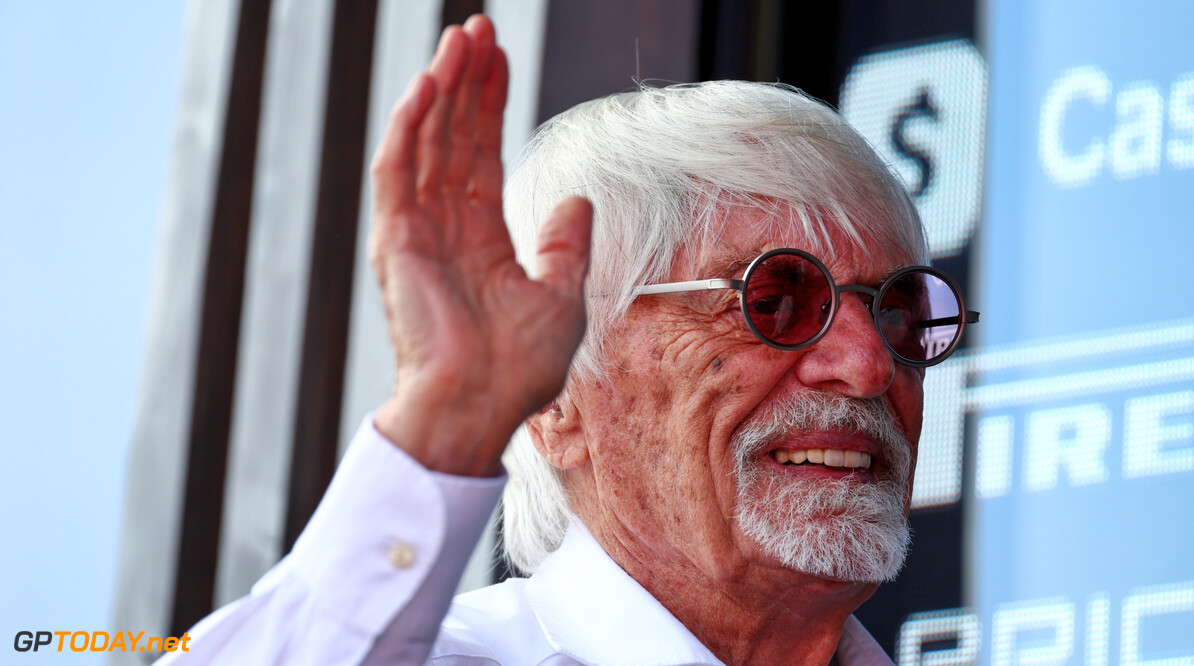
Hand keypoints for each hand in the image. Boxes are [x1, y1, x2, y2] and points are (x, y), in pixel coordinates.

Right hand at [368, 16, 591, 476]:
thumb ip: (565, 245)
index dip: (491, 106)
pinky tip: (431, 83)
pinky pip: (398, 169)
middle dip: (468, 82)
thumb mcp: (562, 297)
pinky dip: (411, 125)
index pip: (483, 155)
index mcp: (481, 240)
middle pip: (454, 137)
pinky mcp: (395, 239)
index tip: (499, 60)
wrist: (479, 406)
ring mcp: (417, 231)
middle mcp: (445, 228)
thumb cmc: (519, 368)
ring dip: (442, 88)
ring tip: (461, 38)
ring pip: (426, 141)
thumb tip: (579, 201)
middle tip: (478, 29)